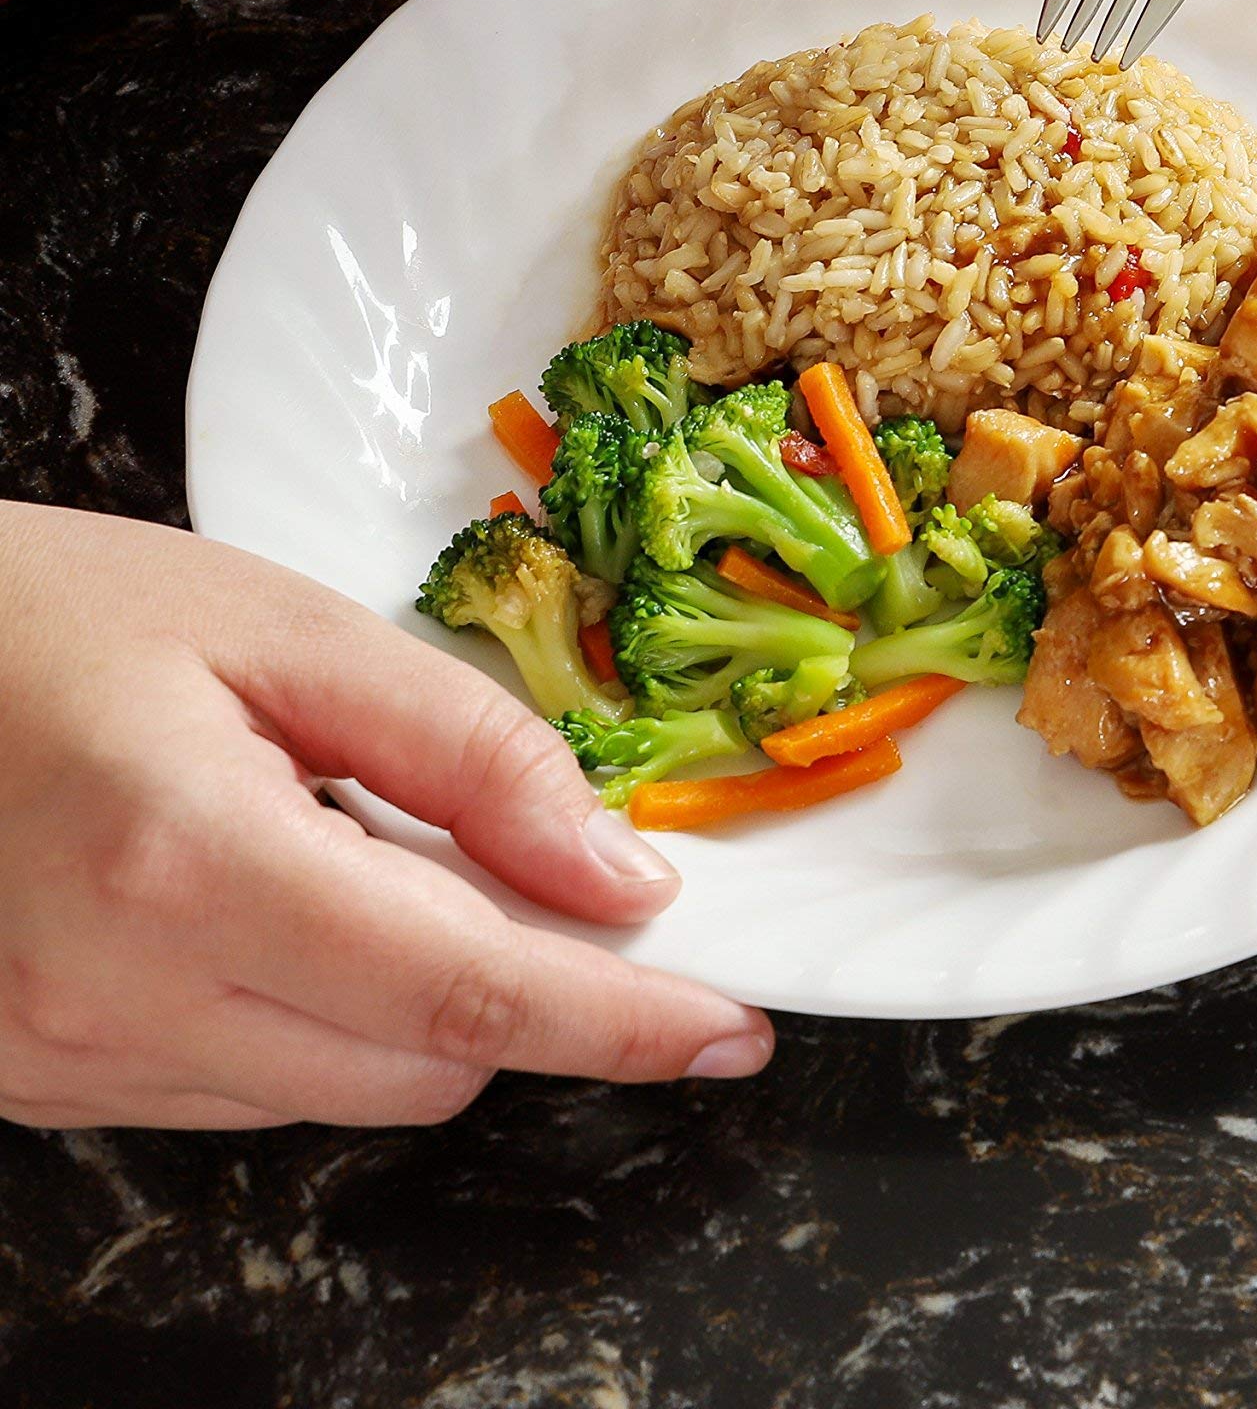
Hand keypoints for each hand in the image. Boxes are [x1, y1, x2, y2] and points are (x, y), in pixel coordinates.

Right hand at [0, 505, 769, 1128]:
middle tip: (525, 861)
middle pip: (425, 1068)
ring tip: (350, 843)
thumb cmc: (61, 619)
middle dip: (522, 984)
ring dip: (412, 998)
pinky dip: (314, 1010)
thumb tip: (622, 875)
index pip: (468, 996)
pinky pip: (247, 1086)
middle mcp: (116, 1003)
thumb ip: (475, 754)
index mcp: (190, 869)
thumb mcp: (291, 633)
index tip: (732, 1028)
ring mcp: (64, 1063)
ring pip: (344, 1092)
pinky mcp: (38, 1084)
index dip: (622, 1024)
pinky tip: (277, 895)